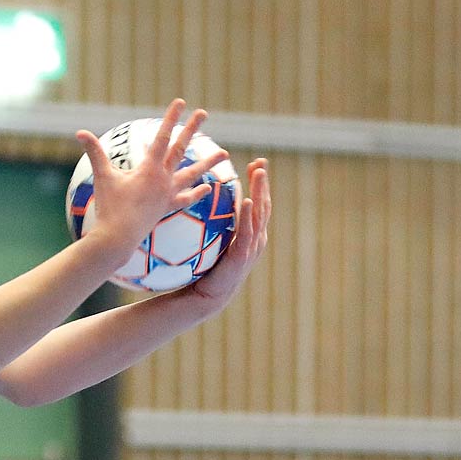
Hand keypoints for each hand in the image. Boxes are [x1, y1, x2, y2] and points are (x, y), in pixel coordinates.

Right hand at [73, 99, 230, 262]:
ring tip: (224, 154)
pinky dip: (196, 193)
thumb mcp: (102, 177)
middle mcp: (163, 179)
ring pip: (193, 174)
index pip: (162, 137)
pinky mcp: (167, 208)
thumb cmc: (109, 208)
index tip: (181, 103)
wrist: (118, 238)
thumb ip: (94, 153)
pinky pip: (186, 199)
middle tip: (203, 113)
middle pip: (181, 149)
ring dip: (209, 163)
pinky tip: (207, 187)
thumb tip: (80, 132)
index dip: (171, 118)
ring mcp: (168, 195)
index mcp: (149, 169)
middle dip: (192, 129)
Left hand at [182, 157, 270, 311]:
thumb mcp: (212, 240)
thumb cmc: (205, 268)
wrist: (204, 296)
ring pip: (259, 215)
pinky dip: (247, 216)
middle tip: (260, 163)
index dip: (260, 184)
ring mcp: (251, 249)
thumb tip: (197, 196)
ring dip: (259, 192)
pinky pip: (246, 233)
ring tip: (258, 173)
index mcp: (251, 235)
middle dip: (263, 183)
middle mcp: (256, 240)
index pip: (258, 204)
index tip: (257, 164)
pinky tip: (246, 201)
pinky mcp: (241, 257)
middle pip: (263, 205)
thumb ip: (213, 221)